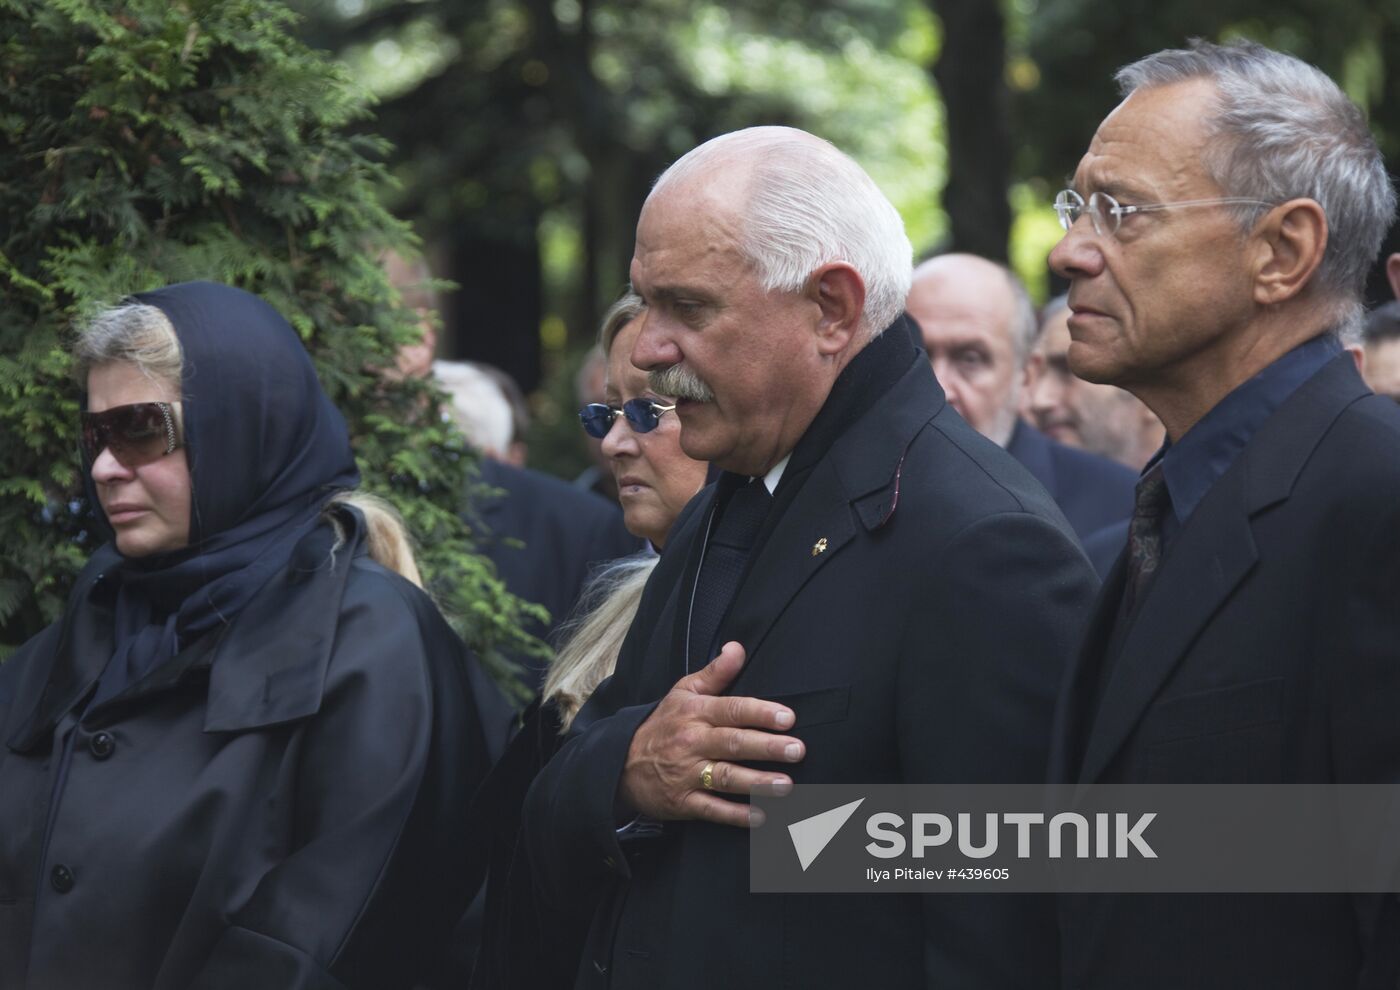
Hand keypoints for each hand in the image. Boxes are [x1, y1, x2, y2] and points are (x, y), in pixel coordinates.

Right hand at [617, 642, 804, 827]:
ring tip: (786, 784)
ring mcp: (687, 774)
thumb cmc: (662, 725)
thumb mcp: (683, 692)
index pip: (732, 710)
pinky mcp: (682, 802)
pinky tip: (760, 816)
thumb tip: (738, 648)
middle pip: (733, 743)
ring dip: (757, 782)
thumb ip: (715, 672)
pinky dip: (735, 815)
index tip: (788, 718)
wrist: (621, 763)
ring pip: (725, 777)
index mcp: (695, 713)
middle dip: (766, 747)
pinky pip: (711, 809)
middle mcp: (692, 742)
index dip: (760, 713)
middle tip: (797, 749)